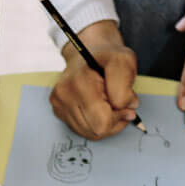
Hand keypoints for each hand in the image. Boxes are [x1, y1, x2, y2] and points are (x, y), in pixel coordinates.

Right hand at [50, 20, 139, 139]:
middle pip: (96, 131)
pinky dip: (94, 123)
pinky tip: (97, 108)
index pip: (102, 123)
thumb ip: (127, 86)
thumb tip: (127, 108)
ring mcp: (59, 104)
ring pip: (89, 134)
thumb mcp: (124, 61)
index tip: (126, 103)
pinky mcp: (57, 110)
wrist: (86, 52)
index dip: (119, 116)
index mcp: (79, 82)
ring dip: (104, 123)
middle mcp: (64, 95)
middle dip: (112, 121)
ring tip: (108, 104)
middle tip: (118, 104)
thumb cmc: (106, 57)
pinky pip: (81, 130)